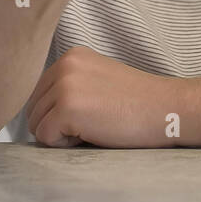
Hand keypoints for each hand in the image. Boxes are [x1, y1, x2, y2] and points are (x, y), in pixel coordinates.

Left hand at [25, 45, 186, 147]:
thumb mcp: (98, 80)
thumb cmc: (137, 104)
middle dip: (56, 124)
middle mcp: (64, 65)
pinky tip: (93, 133)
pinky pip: (46, 137)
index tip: (90, 113)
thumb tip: (36, 112)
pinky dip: (65, 145)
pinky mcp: (68, 108)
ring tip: (94, 127)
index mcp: (71, 56)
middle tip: (93, 123)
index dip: (57, 113)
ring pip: (36, 125)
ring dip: (61, 135)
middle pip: (33, 109)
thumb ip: (68, 85)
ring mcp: (65, 85)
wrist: (167, 110)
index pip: (38, 94)